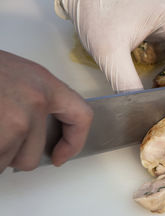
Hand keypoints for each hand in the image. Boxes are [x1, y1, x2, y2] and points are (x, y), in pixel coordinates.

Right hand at [0, 51, 92, 171]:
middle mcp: (35, 102)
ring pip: (6, 162)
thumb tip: (37, 133)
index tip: (60, 155)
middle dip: (13, 154)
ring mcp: (14, 119)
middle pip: (33, 155)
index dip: (74, 141)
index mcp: (46, 85)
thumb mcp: (18, 77)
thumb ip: (34, 101)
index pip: (81, 116)